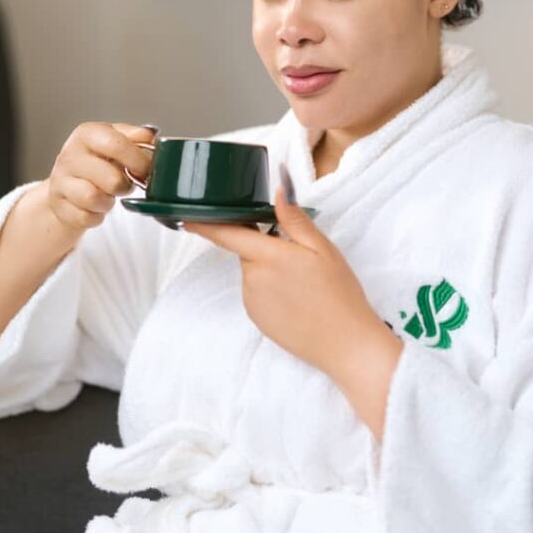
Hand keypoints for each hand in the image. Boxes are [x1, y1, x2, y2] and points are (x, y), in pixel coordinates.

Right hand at [47, 122, 156, 233]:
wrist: (70, 183)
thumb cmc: (100, 161)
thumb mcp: (117, 141)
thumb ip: (137, 138)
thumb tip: (149, 136)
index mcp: (87, 134)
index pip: (115, 144)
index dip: (138, 160)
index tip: (147, 169)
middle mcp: (70, 155)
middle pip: (111, 179)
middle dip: (125, 186)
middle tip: (125, 184)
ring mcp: (60, 181)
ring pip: (94, 199)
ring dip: (108, 202)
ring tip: (108, 195)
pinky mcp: (57, 205)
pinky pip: (85, 218)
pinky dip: (96, 217)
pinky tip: (95, 207)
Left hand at [183, 185, 388, 378]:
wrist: (345, 344)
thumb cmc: (338, 294)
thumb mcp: (323, 249)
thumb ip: (295, 219)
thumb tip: (279, 188)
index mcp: (268, 257)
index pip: (226, 234)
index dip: (204, 223)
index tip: (186, 215)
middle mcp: (253, 279)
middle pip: (247, 251)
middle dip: (265, 246)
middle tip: (300, 256)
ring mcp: (252, 302)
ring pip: (254, 272)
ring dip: (270, 269)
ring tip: (302, 282)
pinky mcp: (257, 319)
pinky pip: (258, 293)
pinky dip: (272, 289)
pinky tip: (297, 299)